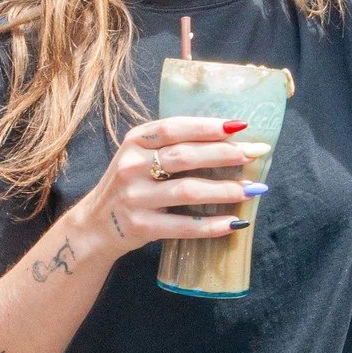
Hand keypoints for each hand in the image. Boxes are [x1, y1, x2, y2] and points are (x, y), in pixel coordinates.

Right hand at [76, 117, 267, 254]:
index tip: (240, 125)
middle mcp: (132, 166)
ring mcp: (135, 197)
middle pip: (186, 157)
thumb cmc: (131, 184)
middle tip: (256, 153)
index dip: (208, 126)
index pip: (175, 128)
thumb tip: (229, 139)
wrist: (95, 225)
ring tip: (252, 189)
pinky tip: (235, 222)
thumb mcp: (140, 156)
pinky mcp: (141, 226)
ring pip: (188, 191)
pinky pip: (183, 226)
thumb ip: (172, 146)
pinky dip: (212, 225)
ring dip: (224, 189)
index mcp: (135, 141)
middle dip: (226, 154)